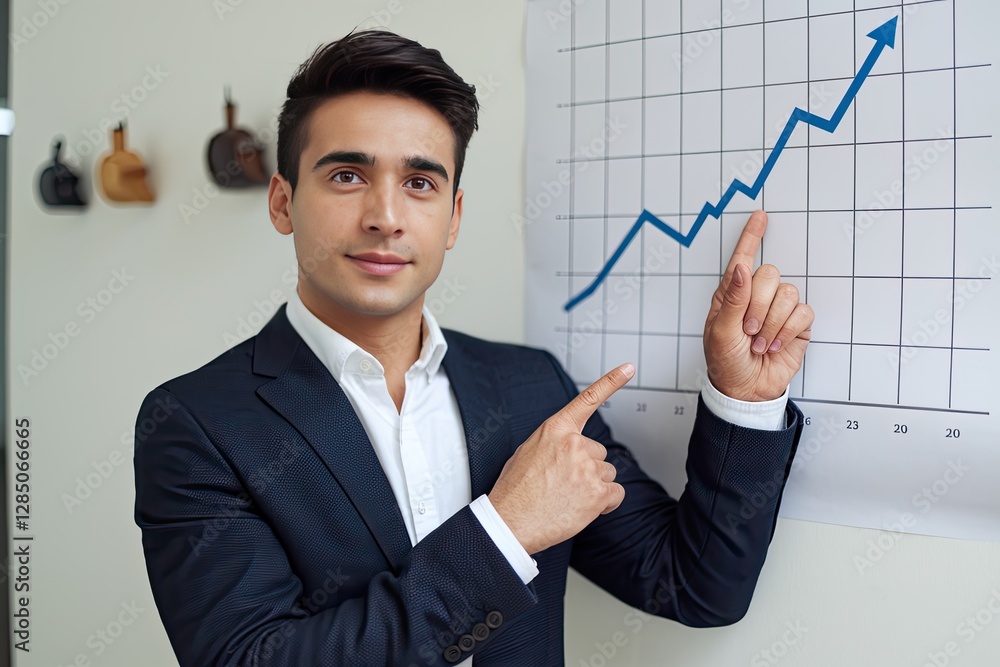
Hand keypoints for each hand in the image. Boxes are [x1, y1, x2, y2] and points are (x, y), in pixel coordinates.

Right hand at [488, 363, 634, 554]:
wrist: (510, 522)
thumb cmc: (515, 491)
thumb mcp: (527, 452)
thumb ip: (554, 443)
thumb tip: (570, 448)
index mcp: (555, 429)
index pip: (588, 400)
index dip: (611, 381)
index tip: (628, 368)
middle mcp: (574, 444)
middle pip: (599, 452)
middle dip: (586, 468)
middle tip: (563, 483)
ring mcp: (588, 468)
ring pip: (606, 474)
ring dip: (593, 486)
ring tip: (568, 497)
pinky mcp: (597, 493)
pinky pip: (615, 494)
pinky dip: (604, 503)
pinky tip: (582, 508)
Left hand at [703, 211, 813, 401]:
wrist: (746, 390)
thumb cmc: (726, 362)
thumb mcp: (719, 332)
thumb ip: (732, 299)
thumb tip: (741, 267)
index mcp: (732, 294)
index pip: (742, 259)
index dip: (751, 237)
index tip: (760, 216)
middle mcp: (756, 297)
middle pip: (770, 275)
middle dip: (758, 306)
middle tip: (748, 330)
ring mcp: (778, 310)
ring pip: (788, 293)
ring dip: (772, 323)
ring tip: (759, 342)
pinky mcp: (797, 325)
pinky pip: (803, 313)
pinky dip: (787, 331)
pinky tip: (774, 345)